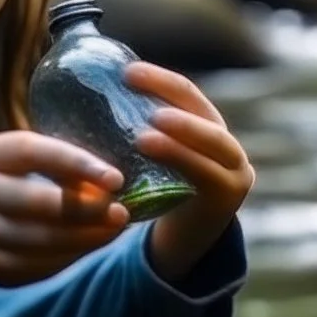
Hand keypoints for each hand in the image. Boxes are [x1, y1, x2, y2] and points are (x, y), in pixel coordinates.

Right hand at [0, 131, 128, 286]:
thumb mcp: (2, 163)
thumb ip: (47, 165)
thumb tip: (106, 182)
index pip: (31, 152)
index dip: (77, 163)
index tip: (115, 177)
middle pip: (40, 203)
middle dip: (88, 210)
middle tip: (122, 211)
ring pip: (44, 241)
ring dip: (87, 238)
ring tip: (114, 229)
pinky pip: (36, 265)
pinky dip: (69, 256)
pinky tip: (88, 246)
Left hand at [127, 62, 254, 282]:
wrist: (183, 244)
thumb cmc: (157, 195)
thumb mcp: (150, 160)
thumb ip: (133, 134)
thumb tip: (81, 100)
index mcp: (207, 126)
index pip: (186, 94)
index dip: (159, 80)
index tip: (126, 72)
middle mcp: (226, 145)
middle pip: (204, 114)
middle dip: (171, 98)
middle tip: (136, 93)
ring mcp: (235, 171)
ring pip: (212, 144)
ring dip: (179, 138)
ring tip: (143, 138)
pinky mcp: (228, 198)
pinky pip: (207, 177)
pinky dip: (183, 164)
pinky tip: (155, 161)